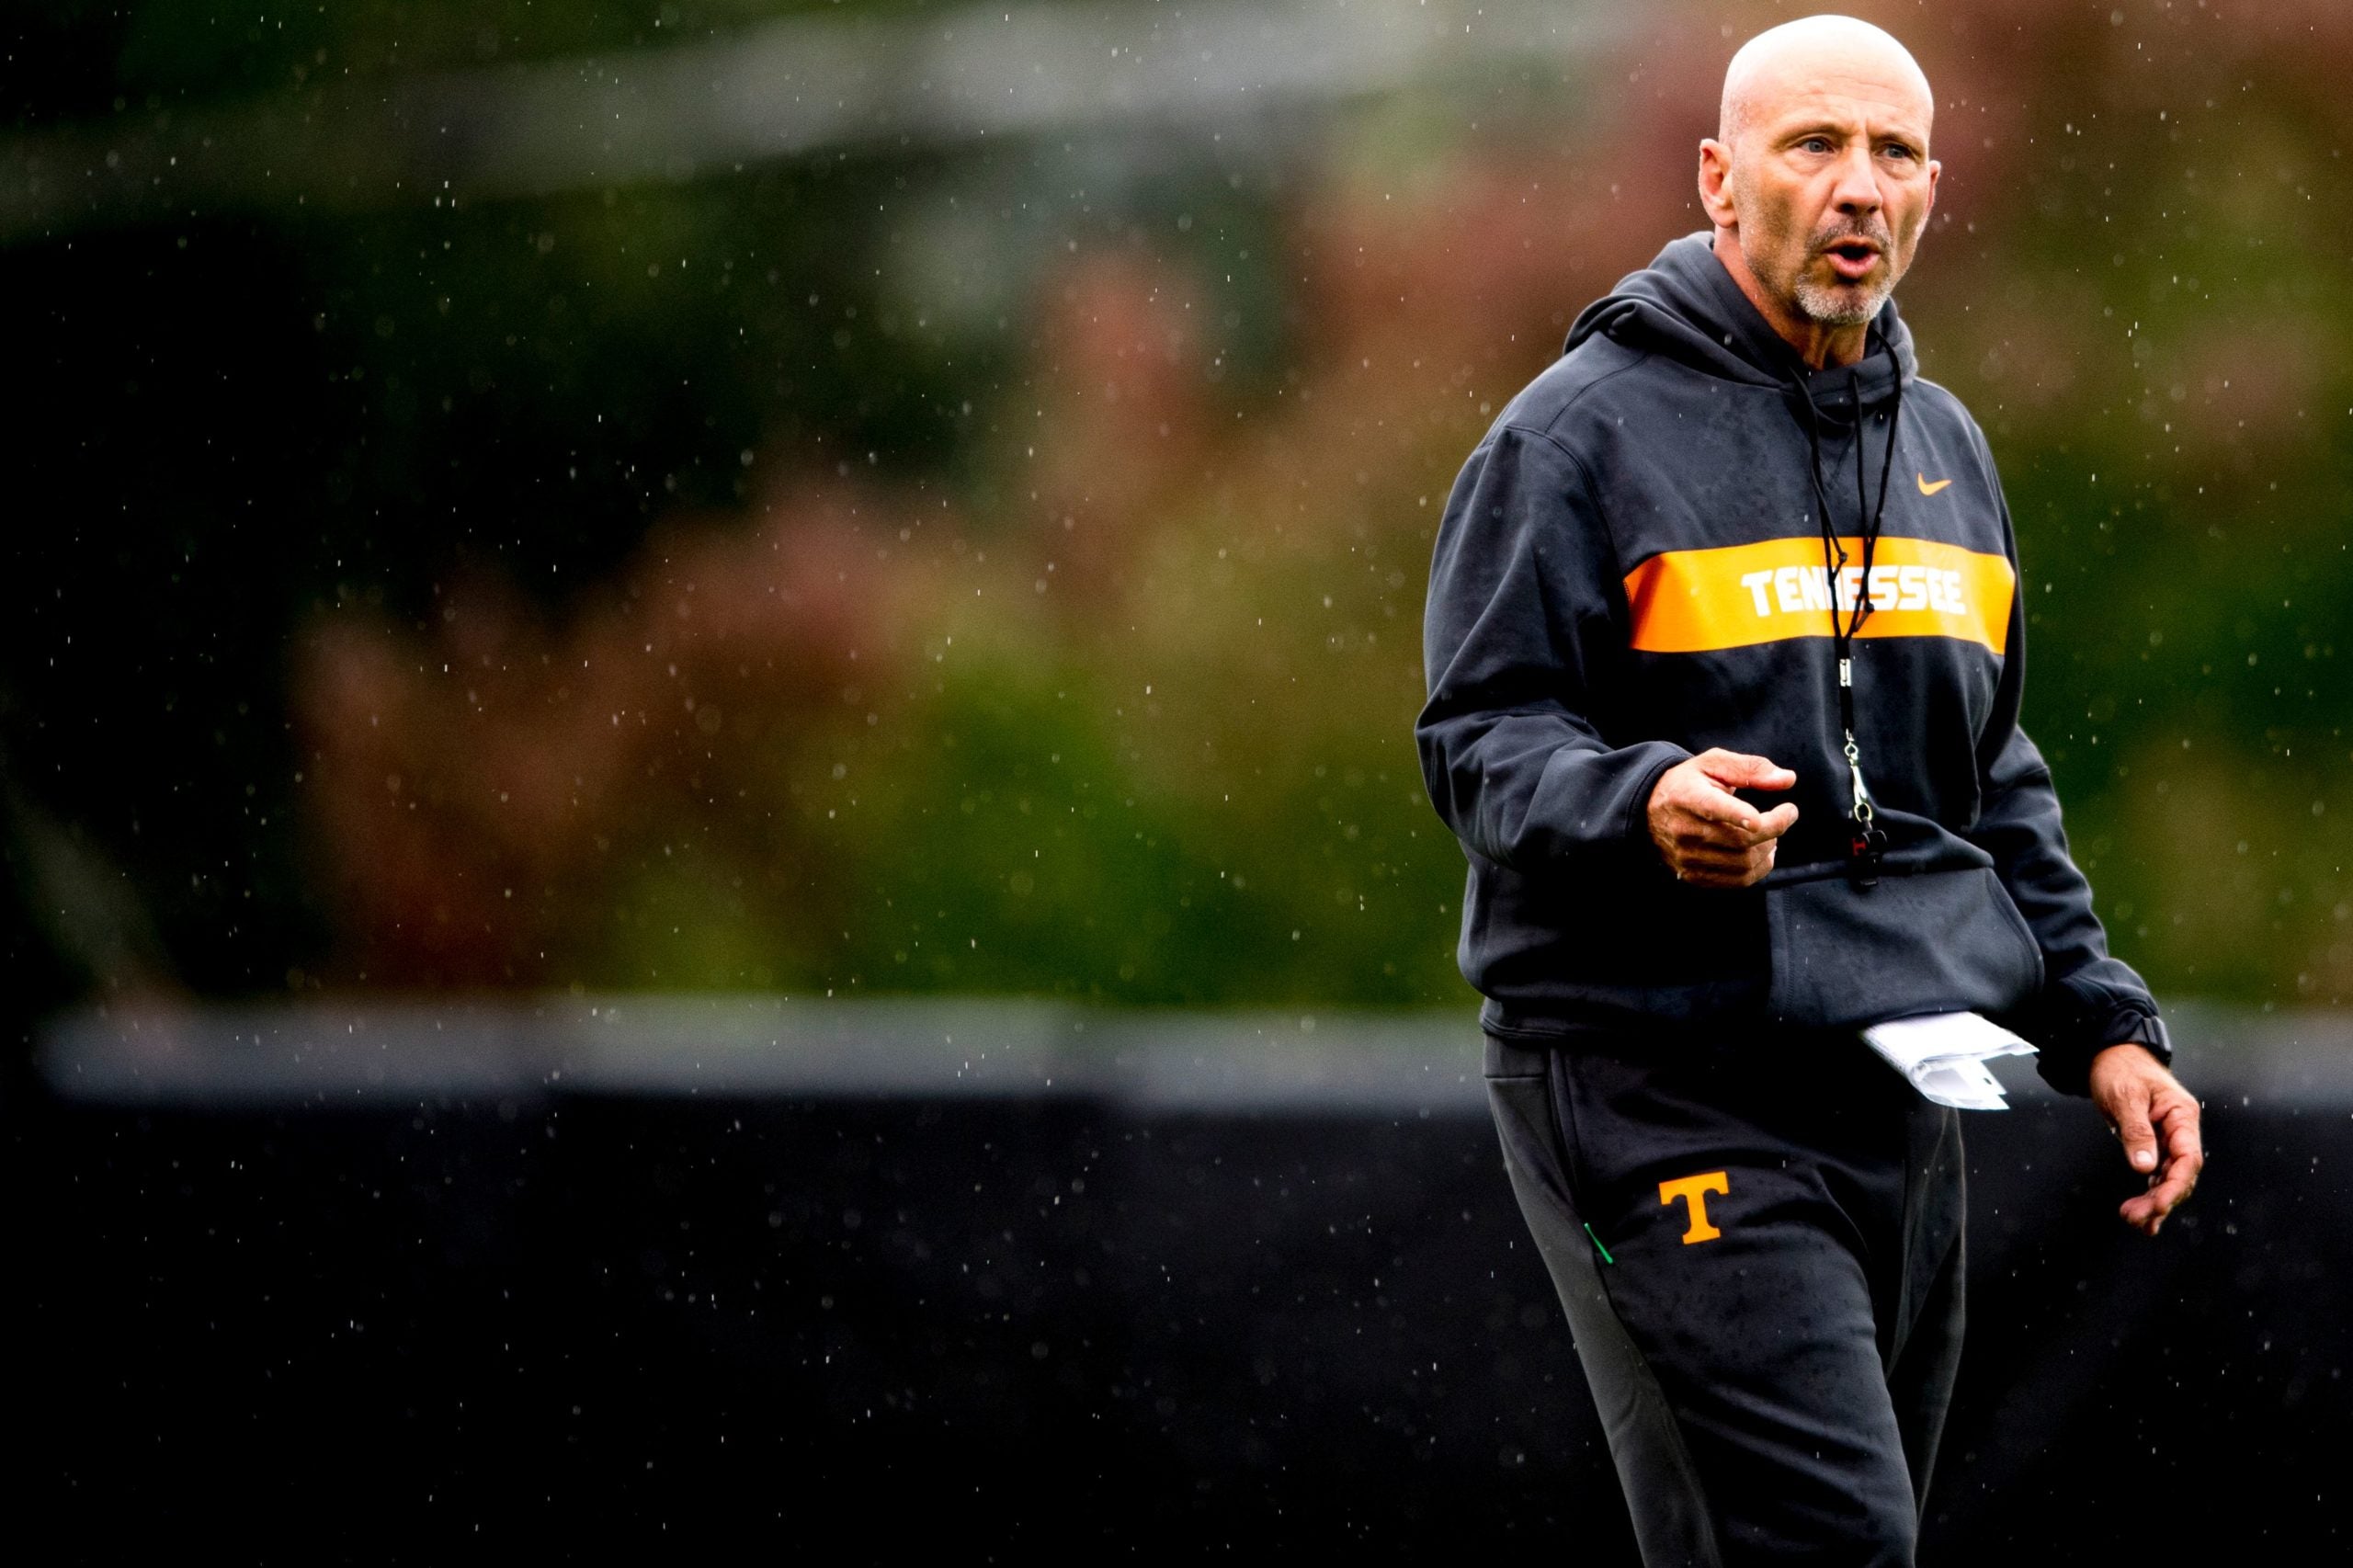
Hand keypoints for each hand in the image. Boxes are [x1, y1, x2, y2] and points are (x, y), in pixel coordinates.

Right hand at [1646, 748, 1798, 887]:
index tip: (1773, 815)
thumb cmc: (1688, 783)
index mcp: (1688, 796)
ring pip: (1743, 863)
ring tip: (1772, 834)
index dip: (1742, 815)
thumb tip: (1788, 779)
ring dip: (1768, 849)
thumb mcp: (1714, 763)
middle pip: (1740, 840)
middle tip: (1785, 815)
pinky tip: (1762, 852)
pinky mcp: (1693, 875)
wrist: (1649, 810)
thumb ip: (1751, 768)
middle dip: (1774, 829)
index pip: (1714, 808)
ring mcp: (1687, 857)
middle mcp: (1684, 830)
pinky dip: (1759, 868)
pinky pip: (1737, 881)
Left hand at [2087, 1042, 2202, 1235]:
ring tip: (2135, 1220)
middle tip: (2135, 1218)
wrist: (2109, 1053)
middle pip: (2179, 1174)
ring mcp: (2168, 1137)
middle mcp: (2180, 1130)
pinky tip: (2143, 1213)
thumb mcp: (2125, 1097)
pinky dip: (2150, 1192)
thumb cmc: (2120, 1068)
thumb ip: (2137, 1132)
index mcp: (2182, 1116)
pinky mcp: (2153, 1142)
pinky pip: (2156, 1173)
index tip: (2157, 1206)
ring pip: (2168, 1177)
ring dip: (2154, 1201)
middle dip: (2161, 1200)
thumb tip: (2145, 1167)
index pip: (2187, 1159)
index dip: (2174, 1186)